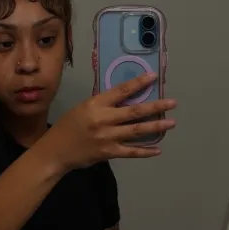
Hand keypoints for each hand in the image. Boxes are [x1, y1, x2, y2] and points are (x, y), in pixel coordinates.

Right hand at [41, 72, 176, 170]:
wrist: (56, 151)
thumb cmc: (68, 126)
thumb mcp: (83, 108)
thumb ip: (103, 105)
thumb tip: (125, 99)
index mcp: (96, 104)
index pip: (121, 91)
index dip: (138, 83)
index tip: (153, 77)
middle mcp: (103, 119)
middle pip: (135, 111)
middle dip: (156, 106)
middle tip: (173, 102)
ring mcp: (107, 137)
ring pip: (137, 131)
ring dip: (156, 126)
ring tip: (171, 123)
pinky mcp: (109, 152)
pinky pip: (131, 152)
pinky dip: (145, 151)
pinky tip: (158, 149)